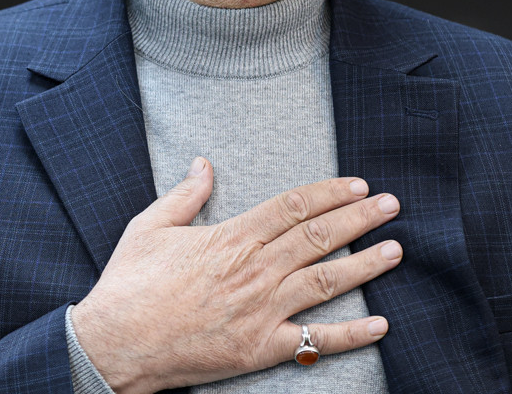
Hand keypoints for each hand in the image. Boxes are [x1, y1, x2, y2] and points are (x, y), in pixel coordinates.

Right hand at [71, 157, 402, 393]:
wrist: (115, 343)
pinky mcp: (259, 347)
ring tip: (396, 250)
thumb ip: (185, 194)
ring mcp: (261, 310)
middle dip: (360, 218)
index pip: (294, 206)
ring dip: (365, 264)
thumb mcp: (150, 225)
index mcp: (232, 236)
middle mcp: (254, 270)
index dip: (330, 193)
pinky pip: (313, 339)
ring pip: (325, 280)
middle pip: (319, 236)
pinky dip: (350, 333)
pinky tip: (380, 323)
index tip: (358, 186)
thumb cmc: (129, 285)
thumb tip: (203, 163)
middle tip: (393, 206)